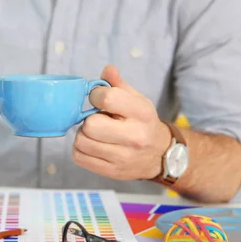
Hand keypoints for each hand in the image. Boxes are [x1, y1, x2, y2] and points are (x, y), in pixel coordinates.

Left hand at [72, 65, 171, 180]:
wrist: (160, 155)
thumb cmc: (143, 123)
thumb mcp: (137, 100)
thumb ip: (118, 84)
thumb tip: (107, 69)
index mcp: (141, 113)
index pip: (107, 98)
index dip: (95, 96)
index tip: (98, 99)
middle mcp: (135, 137)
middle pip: (90, 125)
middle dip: (89, 120)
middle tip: (96, 120)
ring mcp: (123, 157)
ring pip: (82, 142)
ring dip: (83, 135)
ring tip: (95, 133)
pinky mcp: (112, 171)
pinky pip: (79, 158)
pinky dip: (80, 150)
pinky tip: (92, 145)